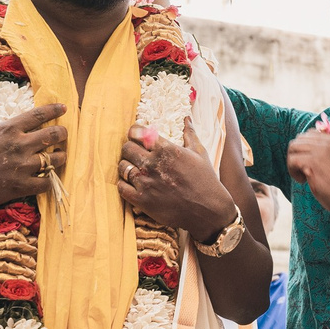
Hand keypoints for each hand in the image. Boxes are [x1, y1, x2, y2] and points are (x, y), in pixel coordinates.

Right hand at [0, 102, 67, 210]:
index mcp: (8, 128)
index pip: (39, 115)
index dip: (54, 110)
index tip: (64, 109)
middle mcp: (19, 145)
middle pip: (53, 135)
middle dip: (62, 134)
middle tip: (63, 135)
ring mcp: (22, 167)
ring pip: (55, 160)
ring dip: (59, 157)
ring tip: (59, 157)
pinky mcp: (20, 186)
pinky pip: (46, 183)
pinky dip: (49, 180)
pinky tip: (47, 179)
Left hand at [118, 120, 235, 240]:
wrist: (208, 210)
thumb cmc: (205, 180)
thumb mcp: (200, 153)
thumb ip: (189, 134)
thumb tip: (186, 118)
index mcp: (166, 150)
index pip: (137, 132)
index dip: (134, 131)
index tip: (136, 134)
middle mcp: (152, 164)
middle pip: (126, 148)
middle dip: (129, 148)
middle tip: (135, 153)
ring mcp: (145, 183)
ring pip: (122, 167)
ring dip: (126, 166)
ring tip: (134, 168)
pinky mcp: (141, 200)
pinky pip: (121, 187)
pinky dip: (124, 184)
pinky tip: (132, 184)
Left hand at [286, 116, 329, 217]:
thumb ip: (325, 151)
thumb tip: (304, 145)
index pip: (310, 134)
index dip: (304, 149)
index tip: (308, 163)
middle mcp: (329, 142)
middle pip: (299, 140)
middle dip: (297, 155)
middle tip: (303, 170)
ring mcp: (321, 150)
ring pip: (293, 148)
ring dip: (293, 163)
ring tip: (302, 175)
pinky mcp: (313, 161)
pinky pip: (292, 160)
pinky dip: (293, 172)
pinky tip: (303, 180)